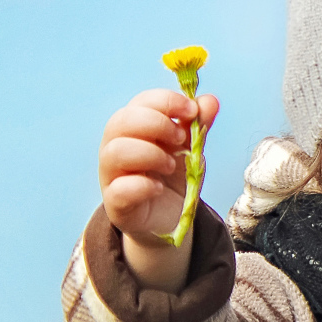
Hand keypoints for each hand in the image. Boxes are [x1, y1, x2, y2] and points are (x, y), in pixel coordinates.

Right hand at [97, 88, 218, 289]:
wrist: (168, 220)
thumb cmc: (172, 179)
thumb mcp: (190, 150)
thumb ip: (198, 126)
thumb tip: (210, 101)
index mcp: (134, 128)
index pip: (140, 102)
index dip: (166, 102)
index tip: (191, 111)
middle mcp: (116, 147)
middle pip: (121, 121)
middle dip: (156, 124)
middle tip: (180, 139)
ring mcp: (111, 176)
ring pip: (115, 152)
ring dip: (149, 154)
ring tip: (170, 165)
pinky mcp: (115, 204)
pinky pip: (118, 189)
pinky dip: (142, 186)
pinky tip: (159, 188)